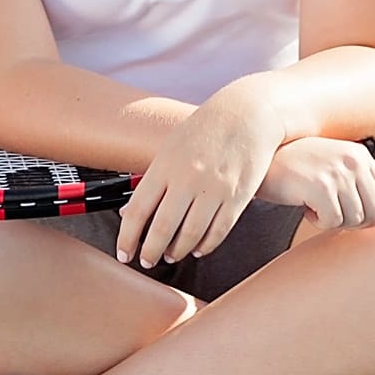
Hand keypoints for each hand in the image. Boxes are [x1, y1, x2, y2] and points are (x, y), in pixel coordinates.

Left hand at [117, 91, 282, 268]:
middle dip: (150, 252)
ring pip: (191, 235)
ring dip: (177, 252)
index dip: (127, 239)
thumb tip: (129, 213)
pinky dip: (205, 246)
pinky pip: (218, 231)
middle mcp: (188, 178)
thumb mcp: (171, 148)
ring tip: (171, 256)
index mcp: (165, 165)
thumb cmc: (206, 129)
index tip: (125, 254)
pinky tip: (197, 249)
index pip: (137, 212)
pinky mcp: (238, 196)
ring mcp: (215, 189)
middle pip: (162, 229)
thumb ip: (151, 180)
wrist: (249, 113)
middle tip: (147, 261)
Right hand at [259, 137, 374, 232]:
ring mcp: (338, 172)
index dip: (372, 213)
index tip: (350, 213)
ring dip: (335, 222)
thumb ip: (367, 178)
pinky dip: (318, 222)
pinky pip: (332, 222)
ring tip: (317, 207)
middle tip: (333, 215)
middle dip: (356, 223)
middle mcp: (354, 161)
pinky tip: (305, 207)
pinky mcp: (320, 186)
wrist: (264, 158)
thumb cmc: (299, 166)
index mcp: (361, 156)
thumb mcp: (337, 166)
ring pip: (355, 220)